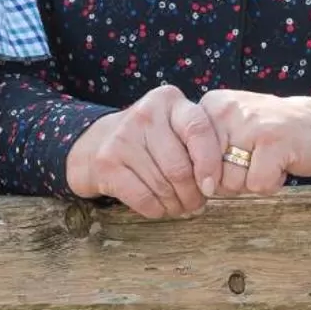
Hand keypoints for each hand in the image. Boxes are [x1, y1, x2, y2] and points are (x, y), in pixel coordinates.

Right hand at [64, 85, 222, 219]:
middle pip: (180, 167)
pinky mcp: (106, 162)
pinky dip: (157, 210)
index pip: (199, 130)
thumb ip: (197, 143)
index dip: (210, 164)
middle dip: (193, 194)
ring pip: (163, 185)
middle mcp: (145, 113)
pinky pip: (143, 197)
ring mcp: (123, 137)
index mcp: (168, 100)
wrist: (95, 143)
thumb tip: (215, 184)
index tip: (212, 187)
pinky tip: (161, 209)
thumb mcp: (173, 126)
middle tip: (196, 203)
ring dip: (176, 205)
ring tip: (180, 207)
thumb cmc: (149, 139)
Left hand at [198, 89, 310, 197]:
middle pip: (209, 173)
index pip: (187, 157)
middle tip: (254, 159)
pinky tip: (282, 164)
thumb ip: (207, 151)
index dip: (209, 172)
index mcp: (211, 105)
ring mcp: (251, 124)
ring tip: (269, 159)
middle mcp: (226, 109)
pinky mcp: (274, 141)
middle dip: (232, 179)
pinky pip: (257, 185)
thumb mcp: (233, 129)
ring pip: (231, 183)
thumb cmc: (273, 134)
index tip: (230, 162)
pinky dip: (272, 183)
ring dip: (253, 181)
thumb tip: (199, 187)